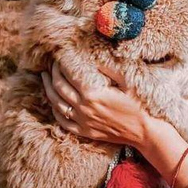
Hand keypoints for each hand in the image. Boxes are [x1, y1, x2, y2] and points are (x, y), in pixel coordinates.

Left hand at [41, 60, 157, 149]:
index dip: (62, 65)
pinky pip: (62, 120)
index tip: (59, 57)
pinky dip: (55, 109)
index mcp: (94, 93)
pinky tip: (54, 102)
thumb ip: (110, 70)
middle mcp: (84, 107)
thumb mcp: (128, 83)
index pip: (69, 75)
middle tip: (51, 64)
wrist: (142, 130)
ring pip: (56, 103)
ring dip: (48, 89)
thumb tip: (95, 59)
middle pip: (59, 88)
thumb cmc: (138, 105)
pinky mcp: (84, 131)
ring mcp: (82, 120)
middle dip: (53, 74)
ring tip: (45, 78)